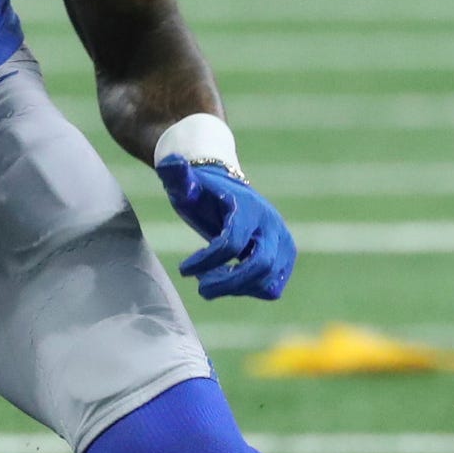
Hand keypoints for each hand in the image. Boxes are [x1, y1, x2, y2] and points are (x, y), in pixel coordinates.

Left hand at [158, 156, 295, 299]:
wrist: (226, 192)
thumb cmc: (201, 191)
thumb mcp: (186, 183)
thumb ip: (177, 175)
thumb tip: (170, 162)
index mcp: (248, 208)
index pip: (232, 243)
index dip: (206, 261)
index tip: (183, 270)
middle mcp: (271, 225)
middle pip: (260, 265)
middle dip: (228, 282)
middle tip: (201, 288)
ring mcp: (282, 242)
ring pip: (268, 280)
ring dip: (237, 288)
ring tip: (210, 282)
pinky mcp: (283, 258)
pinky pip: (273, 286)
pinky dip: (250, 290)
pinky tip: (228, 282)